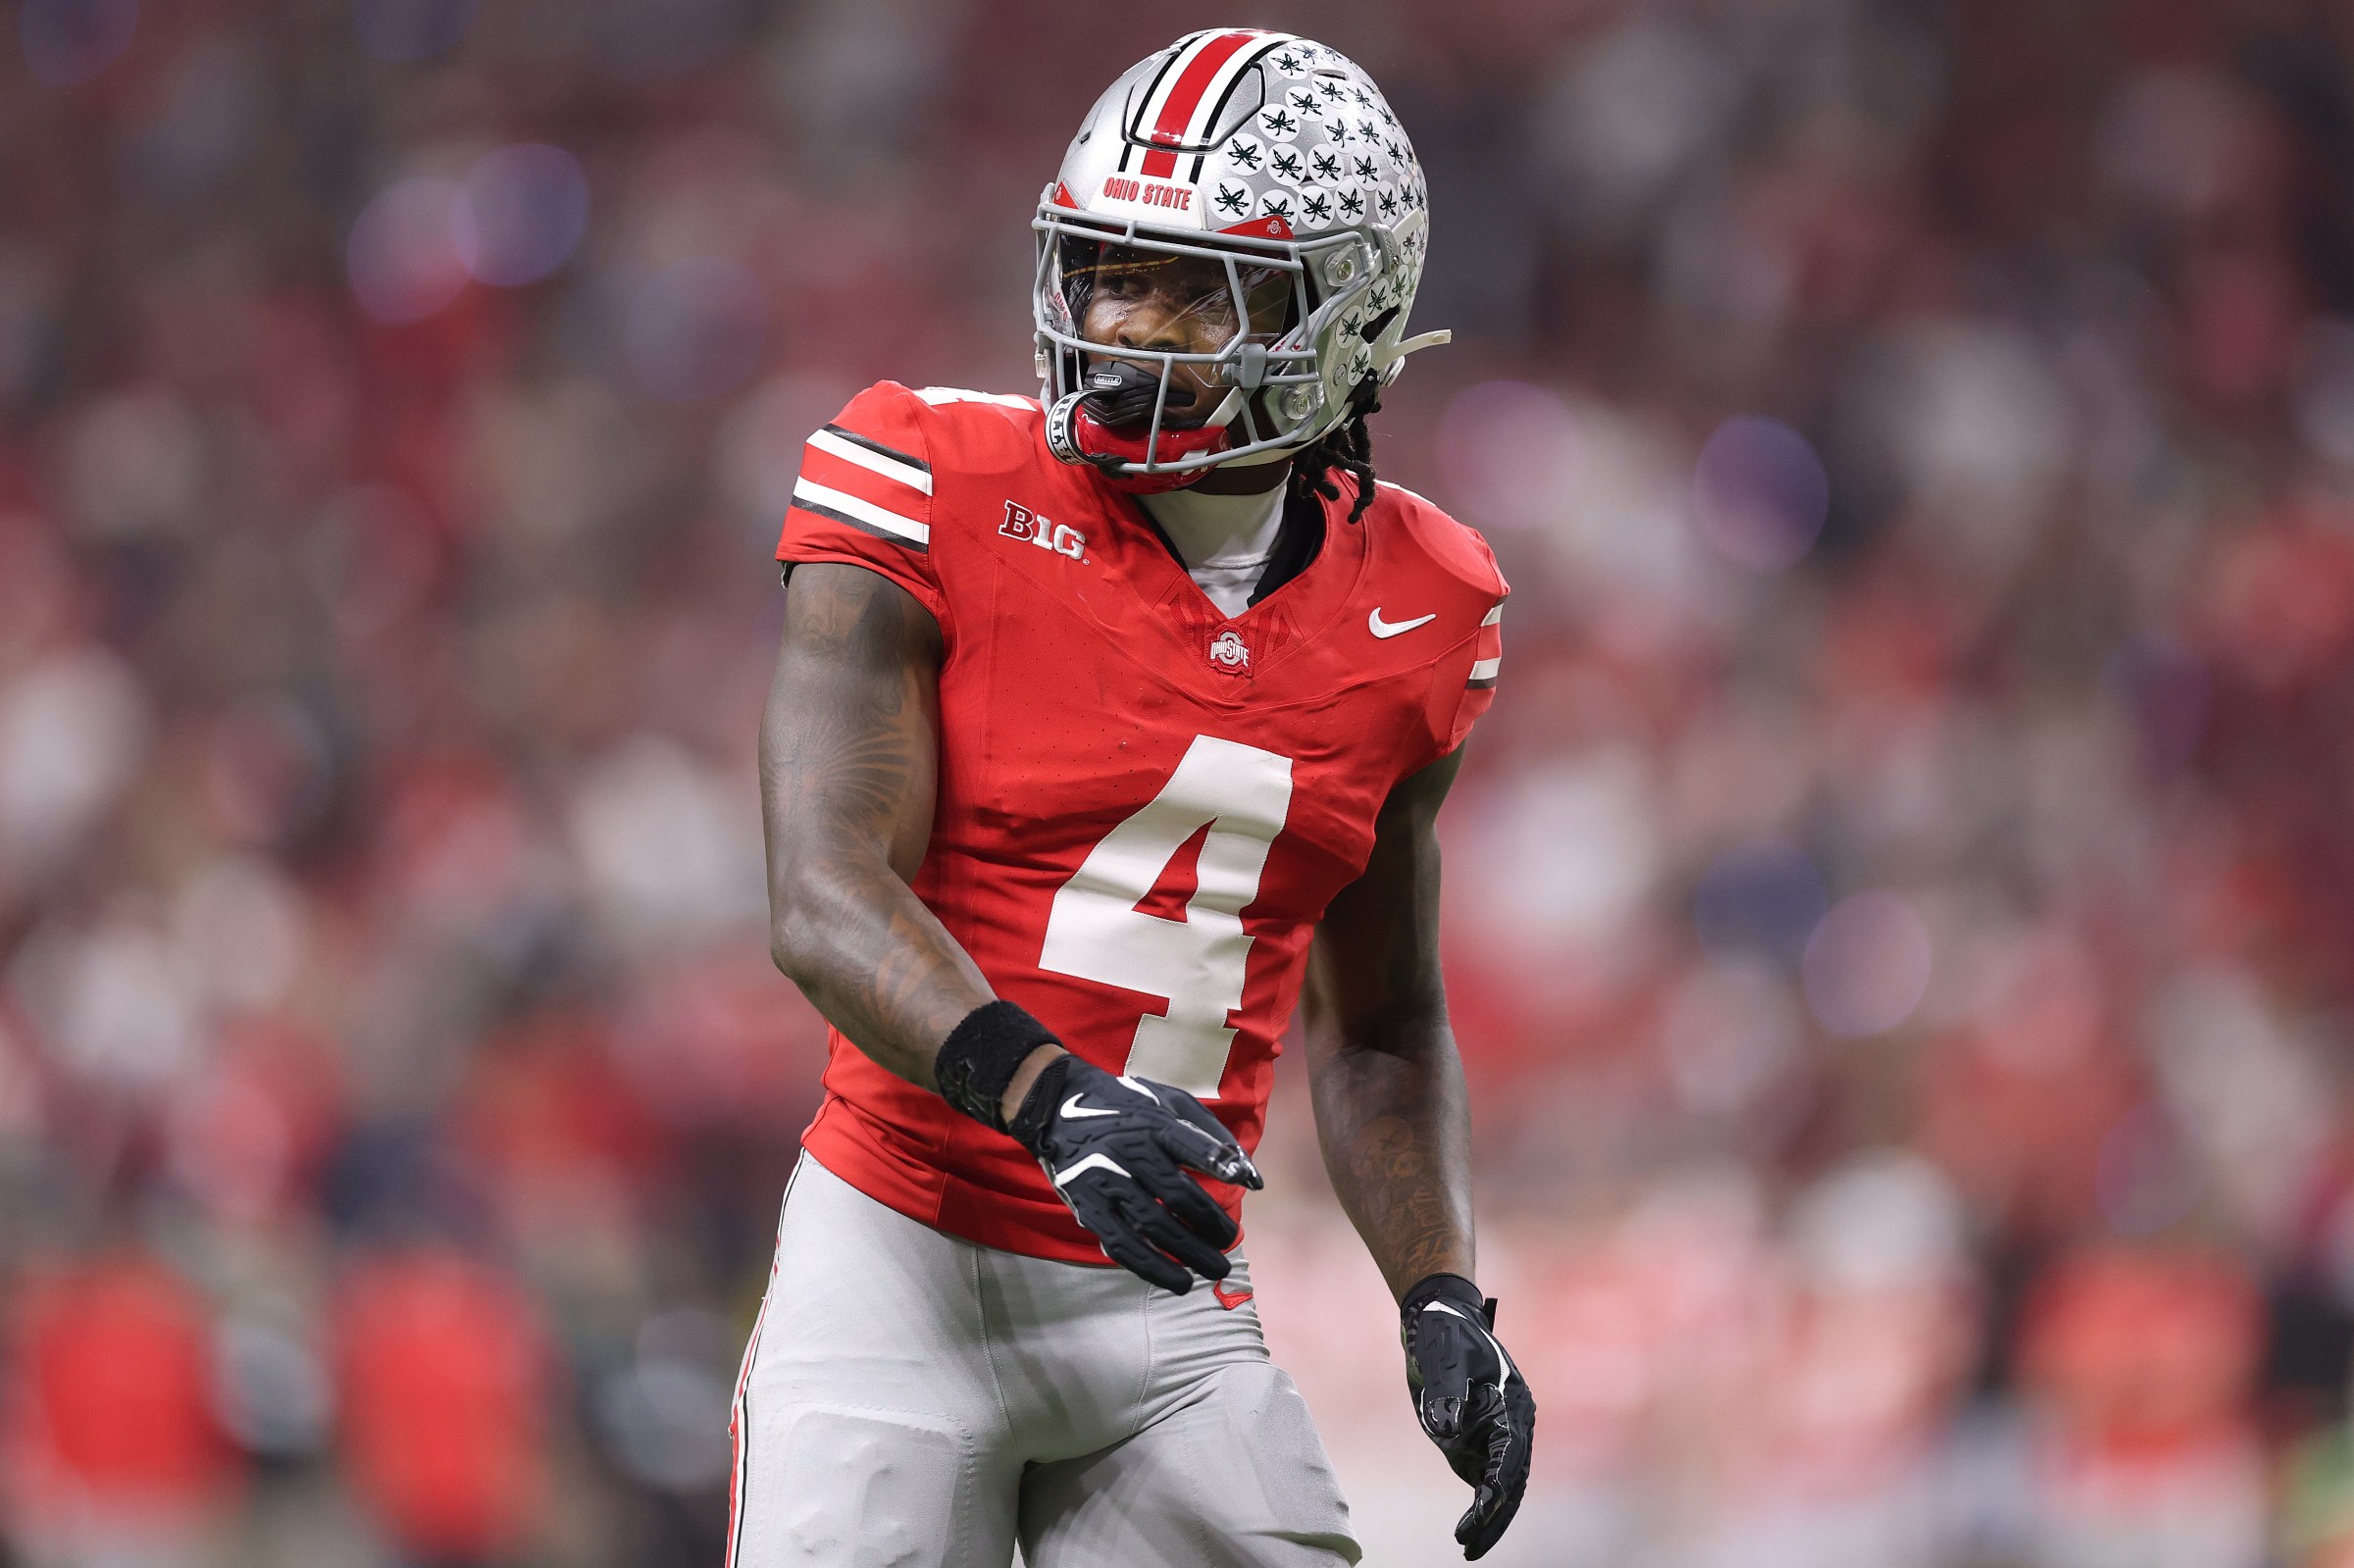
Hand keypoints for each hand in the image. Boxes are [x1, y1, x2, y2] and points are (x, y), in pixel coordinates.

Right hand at [1008, 1054, 1262, 1293]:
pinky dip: (1152, 1268)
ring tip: (1215, 1269)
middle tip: (1229, 1242)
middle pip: (1178, 1195)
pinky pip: (1122, 1244)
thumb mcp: (1169, 1101)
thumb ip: (1212, 1135)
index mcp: (1152, 1123)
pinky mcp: (1087, 1206)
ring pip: (1153, 1225)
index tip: (1248, 1183)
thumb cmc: (1126, 1107)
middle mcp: (1128, 1151)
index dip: (1219, 1163)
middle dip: (1211, 1225)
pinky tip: (1177, 1281)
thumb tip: (1253, 1178)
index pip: (1190, 1144)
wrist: (1055, 1108)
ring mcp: (1106, 1181)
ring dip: (1189, 1253)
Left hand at [1401, 1273, 1534, 1560]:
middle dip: (1494, 1515)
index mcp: (1512, 1403)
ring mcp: (1496, 1434)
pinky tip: (1470, 1530)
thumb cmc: (1444, 1333)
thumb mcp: (1442, 1355)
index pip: (1510, 1453)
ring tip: (1469, 1548)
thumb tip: (1448, 1429)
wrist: (1438, 1318)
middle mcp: (1511, 1424)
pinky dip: (1479, 1506)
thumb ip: (1446, 1391)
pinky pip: (1483, 1478)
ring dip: (1489, 1518)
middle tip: (1471, 1546)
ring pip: (1501, 1486)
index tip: (1481, 1507)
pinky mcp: (1477, 1440)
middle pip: (1511, 1479)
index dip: (1497, 1483)